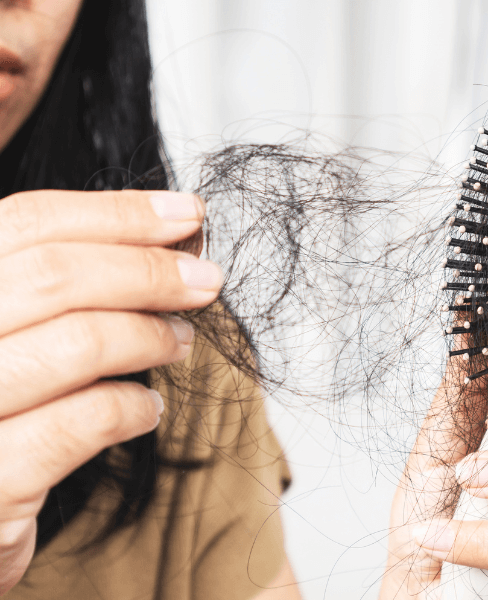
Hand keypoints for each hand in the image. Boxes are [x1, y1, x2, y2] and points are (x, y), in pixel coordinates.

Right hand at [0, 190, 221, 594]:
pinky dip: (131, 408)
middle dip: (149, 270)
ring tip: (181, 341)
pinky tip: (147, 409)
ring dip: (149, 335)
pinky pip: (81, 423)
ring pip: (76, 343)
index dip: (117, 213)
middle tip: (207, 279)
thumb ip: (57, 290)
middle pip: (53, 275)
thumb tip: (168, 243)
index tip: (188, 214)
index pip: (25, 223)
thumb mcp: (4, 335)